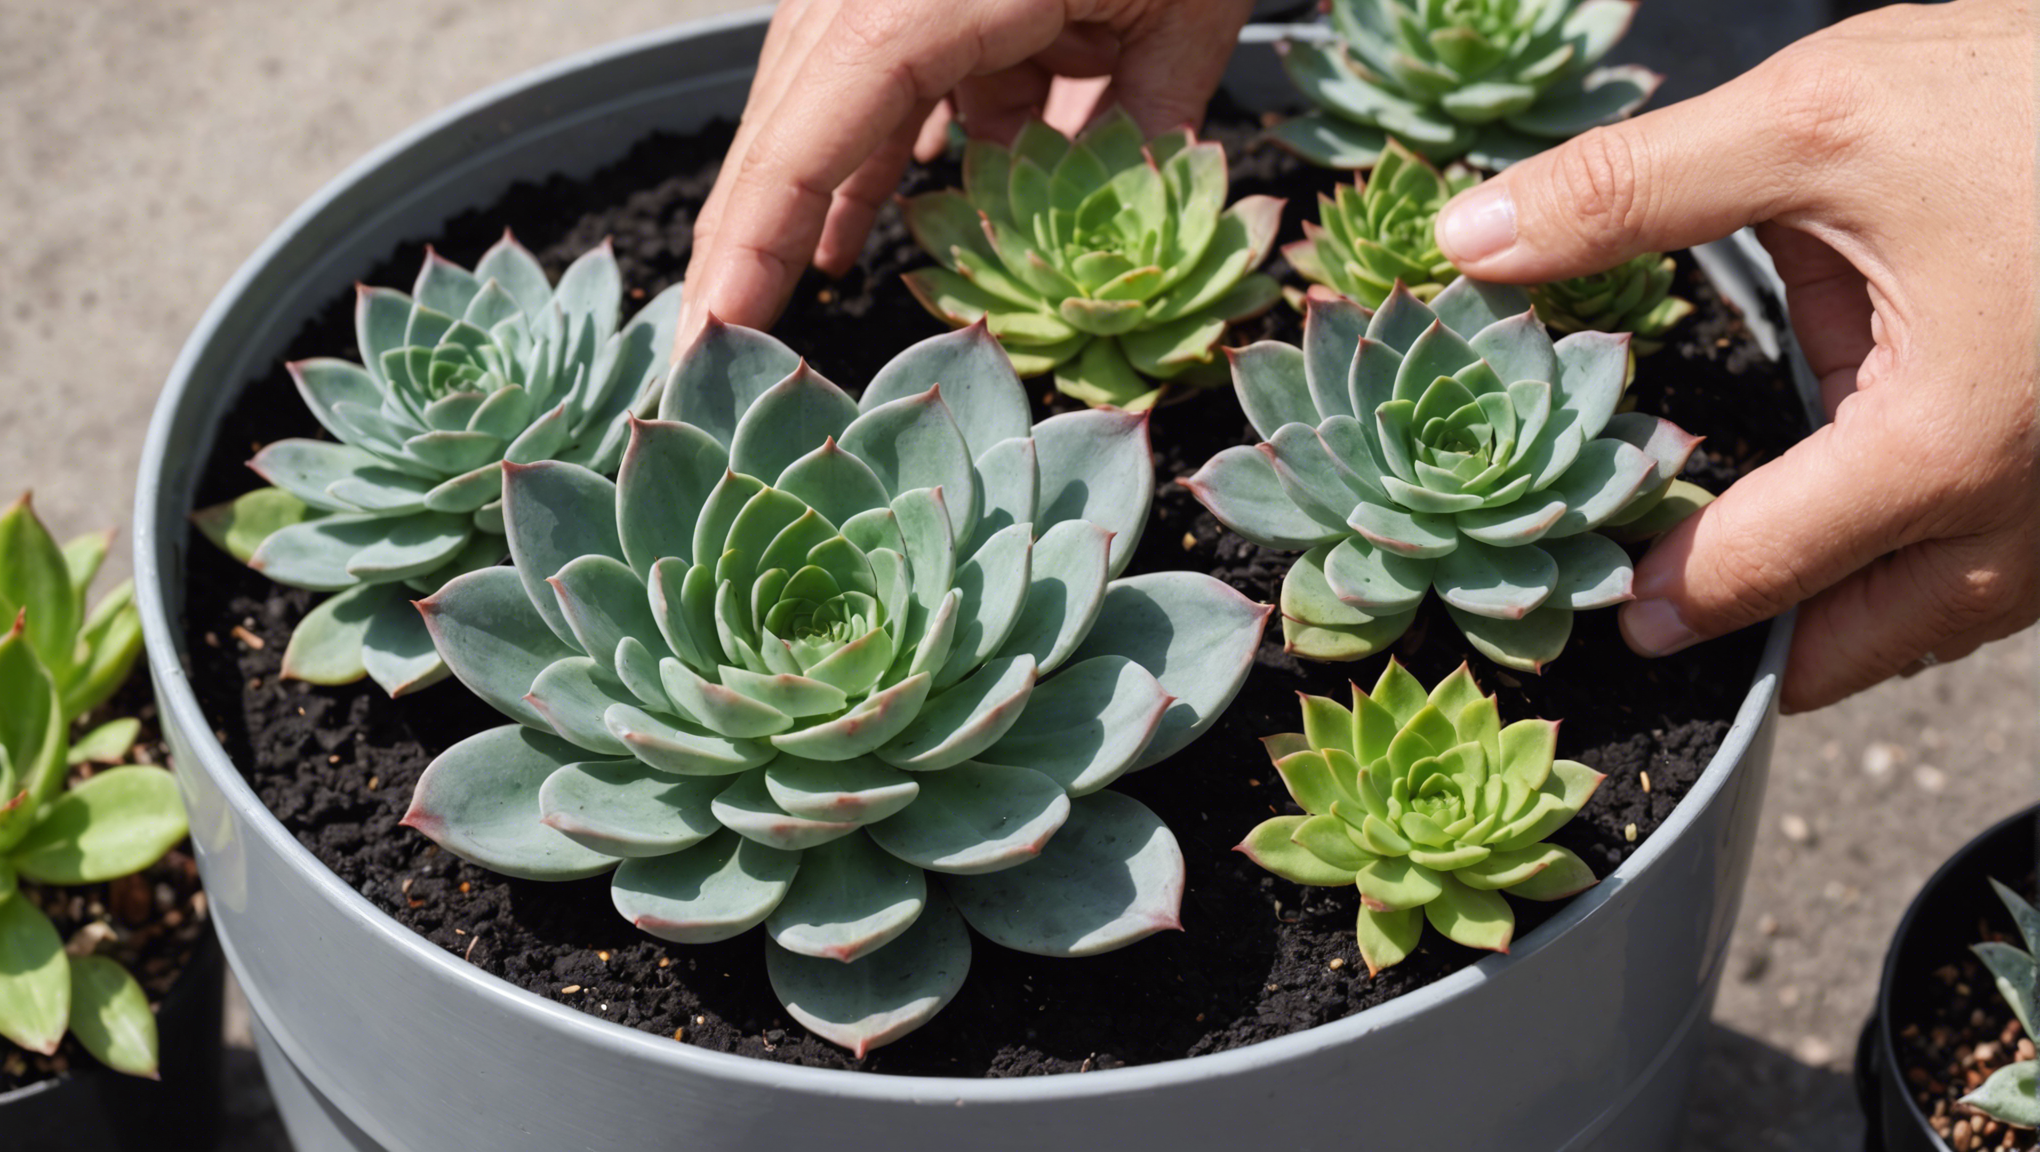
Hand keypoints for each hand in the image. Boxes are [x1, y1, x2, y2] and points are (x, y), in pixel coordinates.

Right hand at [678, 0, 1254, 340]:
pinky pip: (879, 77)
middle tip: (704, 350)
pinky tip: (855, 239)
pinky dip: (874, 155)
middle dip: (748, 234)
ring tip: (771, 310)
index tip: (714, 321)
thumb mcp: (1192, 6)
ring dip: (812, 204)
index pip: (826, 114)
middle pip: (792, 113)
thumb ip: (1147, 126)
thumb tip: (1112, 262)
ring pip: (824, 99)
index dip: (762, 225)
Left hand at [1433, 0, 2035, 711]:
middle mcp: (2029, 513)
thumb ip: (1632, 194)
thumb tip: (1469, 241)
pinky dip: (1939, 567)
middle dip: (1775, 656)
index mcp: (1939, 449)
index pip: (1758, 574)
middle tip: (1682, 649)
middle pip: (1869, 645)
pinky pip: (2016, 561)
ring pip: (1956, 618)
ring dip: (1865, 623)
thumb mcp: (1820, 119)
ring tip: (1773, 622)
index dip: (1662, 596)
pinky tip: (1890, 528)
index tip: (1605, 608)